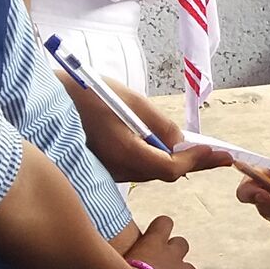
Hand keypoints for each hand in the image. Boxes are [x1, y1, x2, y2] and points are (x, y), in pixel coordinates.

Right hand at [60, 72, 228, 182]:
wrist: (49, 100)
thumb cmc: (91, 94)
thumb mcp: (133, 103)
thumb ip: (160, 125)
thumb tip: (181, 142)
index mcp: (125, 153)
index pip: (172, 168)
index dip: (197, 161)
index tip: (218, 153)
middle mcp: (117, 169)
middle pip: (163, 173)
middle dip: (192, 163)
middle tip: (220, 156)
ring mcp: (108, 171)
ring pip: (150, 172)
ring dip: (174, 162)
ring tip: (201, 152)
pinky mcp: (103, 167)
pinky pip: (135, 167)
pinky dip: (154, 159)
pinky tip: (167, 149)